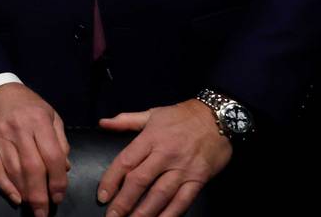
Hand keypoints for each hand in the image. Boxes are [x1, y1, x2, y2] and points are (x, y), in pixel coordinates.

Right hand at [0, 83, 69, 216]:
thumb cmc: (28, 104)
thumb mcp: (51, 115)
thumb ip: (60, 141)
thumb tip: (65, 168)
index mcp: (39, 121)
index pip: (52, 157)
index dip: (58, 181)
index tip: (59, 196)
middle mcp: (19, 128)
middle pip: (32, 168)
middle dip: (40, 195)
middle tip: (44, 212)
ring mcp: (0, 135)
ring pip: (13, 170)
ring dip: (24, 193)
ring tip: (33, 207)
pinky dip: (3, 185)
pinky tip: (14, 197)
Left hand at [97, 100, 231, 216]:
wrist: (218, 117)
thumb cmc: (182, 116)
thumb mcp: (152, 114)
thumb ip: (126, 120)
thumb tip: (103, 123)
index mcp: (150, 139)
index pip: (125, 162)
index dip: (111, 180)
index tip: (102, 195)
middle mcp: (165, 155)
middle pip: (140, 181)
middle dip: (124, 202)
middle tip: (112, 216)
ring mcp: (183, 169)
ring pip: (160, 194)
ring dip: (145, 212)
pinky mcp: (199, 179)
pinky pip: (183, 200)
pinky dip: (171, 214)